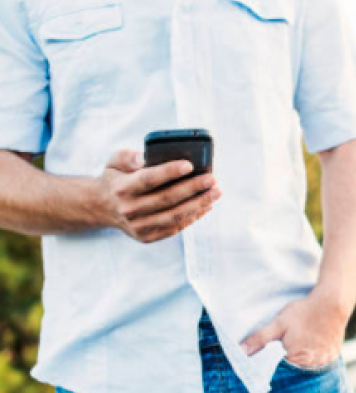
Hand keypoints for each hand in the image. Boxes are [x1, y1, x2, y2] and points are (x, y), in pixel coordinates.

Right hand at [95, 150, 221, 242]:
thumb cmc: (116, 178)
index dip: (169, 172)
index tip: (189, 165)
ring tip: (216, 192)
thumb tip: (145, 157)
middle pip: (166, 199)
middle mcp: (129, 209)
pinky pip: (174, 228)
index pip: (148, 179)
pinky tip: (206, 205)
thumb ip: (129, 156)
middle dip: (193, 188)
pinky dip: (193, 217)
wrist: (102, 207)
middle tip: (212, 179)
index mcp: (122, 188)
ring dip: (199, 204)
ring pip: (174, 216)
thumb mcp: (115, 161)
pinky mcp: (146, 237)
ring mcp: (138, 226)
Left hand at [241, 287, 352, 366]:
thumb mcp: (279, 322)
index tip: (271, 355)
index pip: (279, 371)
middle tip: (287, 346)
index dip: (273, 364)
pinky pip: (320, 362)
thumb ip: (260, 338)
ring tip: (300, 344)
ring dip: (301, 361)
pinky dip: (314, 357)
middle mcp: (312, 365)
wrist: (333, 302)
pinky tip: (312, 345)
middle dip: (287, 363)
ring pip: (307, 367)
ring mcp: (325, 361)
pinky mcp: (333, 355)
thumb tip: (241, 352)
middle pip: (294, 370)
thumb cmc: (305, 311)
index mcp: (296, 359)